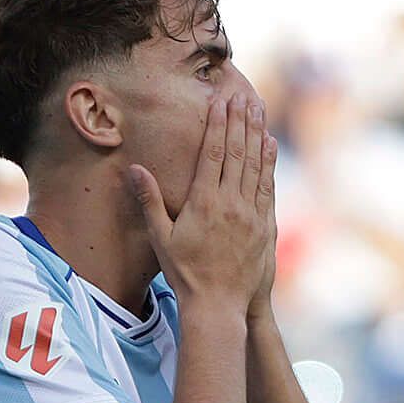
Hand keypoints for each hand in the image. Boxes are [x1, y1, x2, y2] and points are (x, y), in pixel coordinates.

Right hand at [126, 86, 274, 310]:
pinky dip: (267, 164)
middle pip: (236, 153)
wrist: (218, 305)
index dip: (217, 125)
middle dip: (239, 122)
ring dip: (256, 136)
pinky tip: (268, 146)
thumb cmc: (185, 273)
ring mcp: (250, 215)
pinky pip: (267, 187)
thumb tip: (135, 169)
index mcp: (204, 202)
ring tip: (257, 111)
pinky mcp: (264, 227)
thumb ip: (150, 201)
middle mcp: (230, 204)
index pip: (212, 154)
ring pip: (255, 166)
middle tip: (242, 96)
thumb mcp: (161, 238)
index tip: (219, 101)